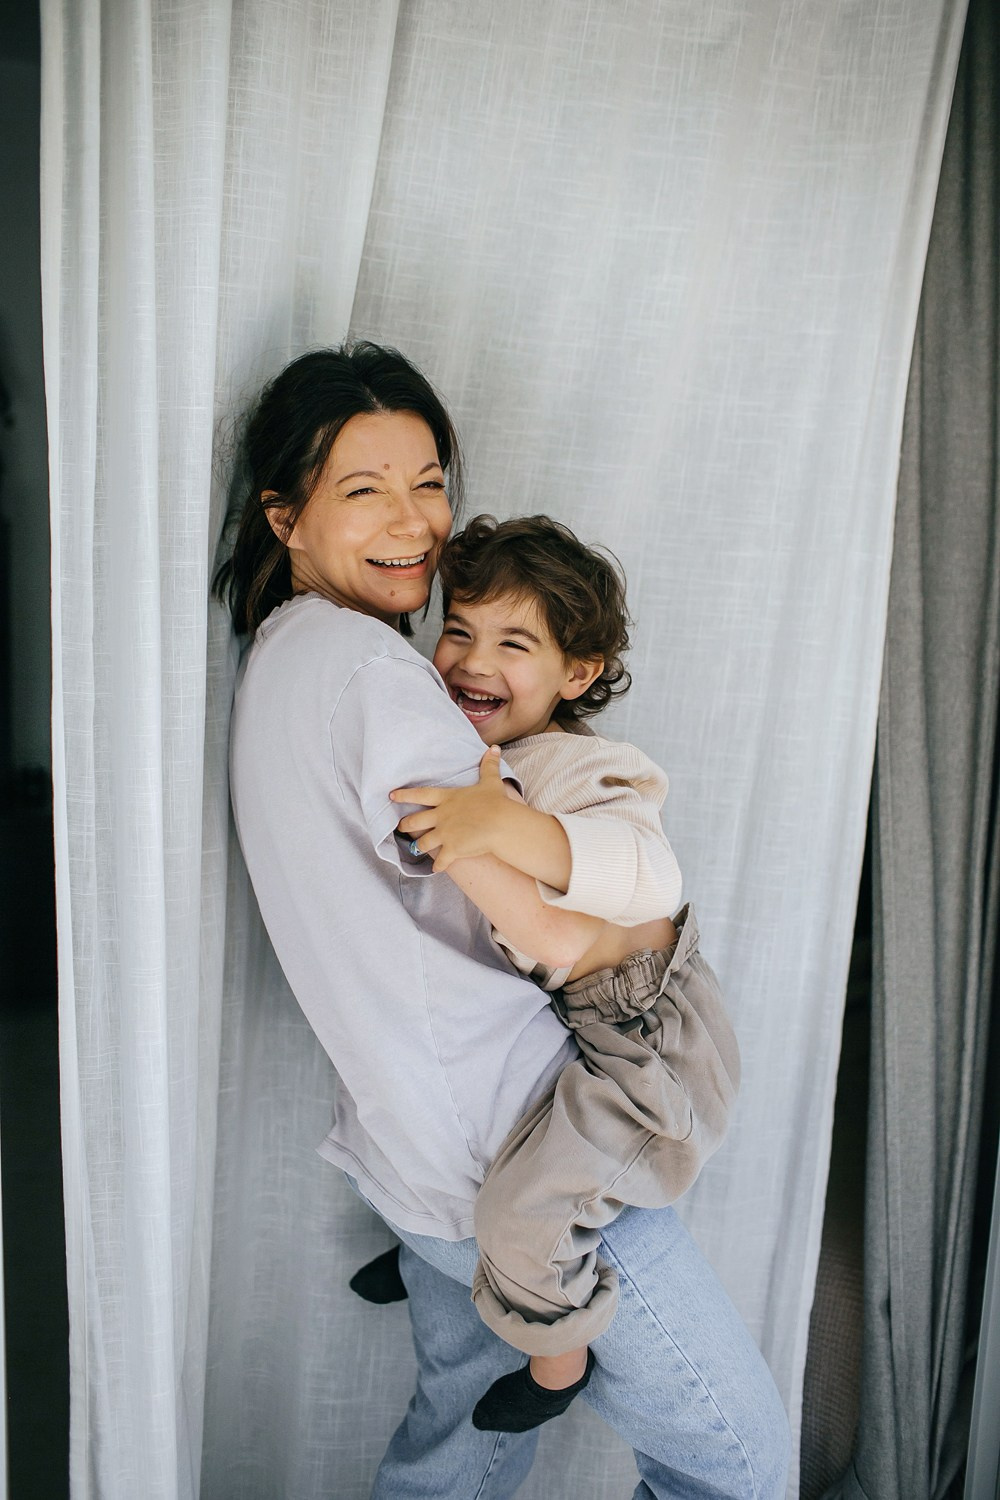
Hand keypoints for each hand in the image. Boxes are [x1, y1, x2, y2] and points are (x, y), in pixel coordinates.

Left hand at [391, 746, 511, 872]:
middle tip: (400, 827)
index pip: (420, 795)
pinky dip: (437, 866)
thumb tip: (494, 748)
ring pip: (423, 843)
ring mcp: (445, 834)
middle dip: (406, 825)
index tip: (391, 796)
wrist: (501, 823)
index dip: (404, 795)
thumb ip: (489, 765)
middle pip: (415, 821)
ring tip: (416, 850)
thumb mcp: (491, 781)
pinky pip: (440, 861)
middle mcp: (441, 816)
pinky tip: (435, 869)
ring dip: (419, 847)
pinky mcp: (452, 850)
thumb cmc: (496, 802)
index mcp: (447, 798)